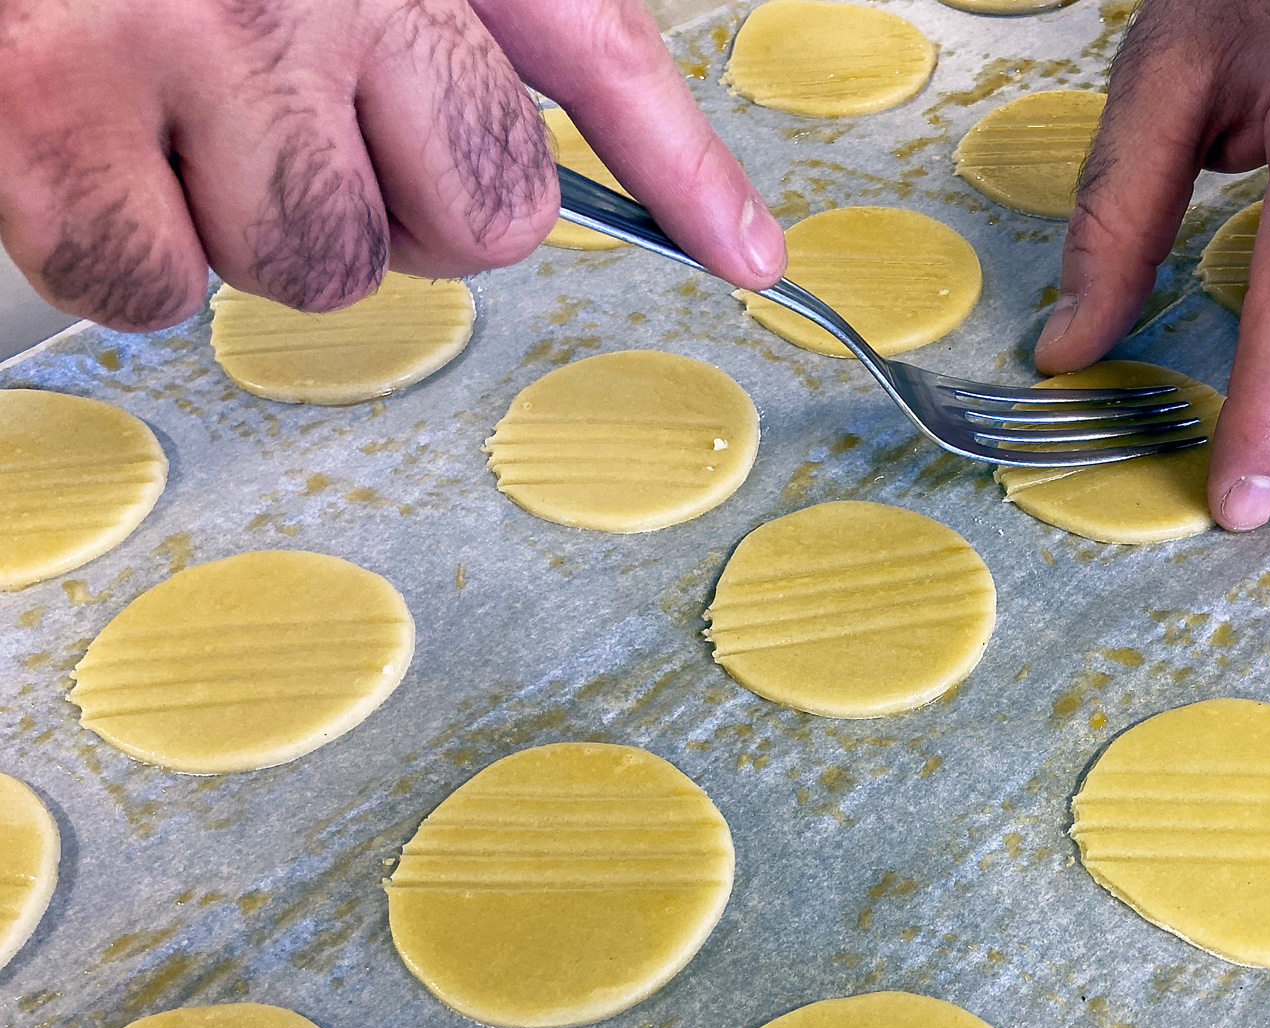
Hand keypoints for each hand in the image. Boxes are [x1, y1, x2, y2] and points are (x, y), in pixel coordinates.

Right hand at [0, 0, 784, 332]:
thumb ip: (583, 74)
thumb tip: (746, 246)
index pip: (602, 63)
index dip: (679, 172)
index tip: (744, 254)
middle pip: (468, 227)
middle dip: (400, 210)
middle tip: (305, 118)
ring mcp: (164, 42)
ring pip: (312, 274)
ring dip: (253, 231)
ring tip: (179, 113)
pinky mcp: (36, 114)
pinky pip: (153, 290)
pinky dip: (127, 253)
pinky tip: (101, 144)